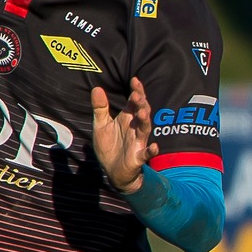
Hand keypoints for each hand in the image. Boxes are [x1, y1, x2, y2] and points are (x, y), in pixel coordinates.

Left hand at [91, 79, 156, 193]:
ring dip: (145, 120)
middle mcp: (135, 128)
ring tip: (142, 112)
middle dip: (141, 103)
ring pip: (145, 129)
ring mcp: (138, 142)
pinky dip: (152, 150)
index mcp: (128, 119)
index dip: (137, 91)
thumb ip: (100, 107)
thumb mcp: (101, 125)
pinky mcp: (138, 157)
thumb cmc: (109, 146)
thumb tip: (97, 88)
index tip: (135, 80)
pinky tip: (155, 146)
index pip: (135, 102)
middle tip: (137, 94)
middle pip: (142, 113)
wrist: (112, 170)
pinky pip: (147, 154)